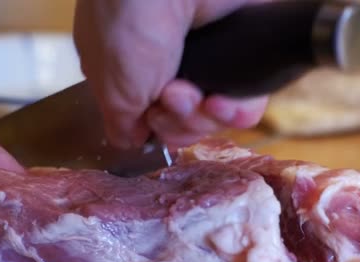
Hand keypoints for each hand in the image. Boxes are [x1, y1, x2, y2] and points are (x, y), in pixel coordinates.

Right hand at [73, 0, 269, 148]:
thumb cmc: (127, 21)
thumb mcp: (112, 84)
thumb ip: (121, 121)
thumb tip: (131, 142)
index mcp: (134, 72)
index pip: (153, 120)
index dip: (156, 128)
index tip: (151, 115)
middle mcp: (172, 68)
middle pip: (185, 124)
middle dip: (177, 121)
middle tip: (172, 94)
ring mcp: (208, 63)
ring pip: (214, 119)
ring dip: (201, 116)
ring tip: (190, 91)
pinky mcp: (241, 59)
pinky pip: (246, 105)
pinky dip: (235, 112)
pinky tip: (220, 102)